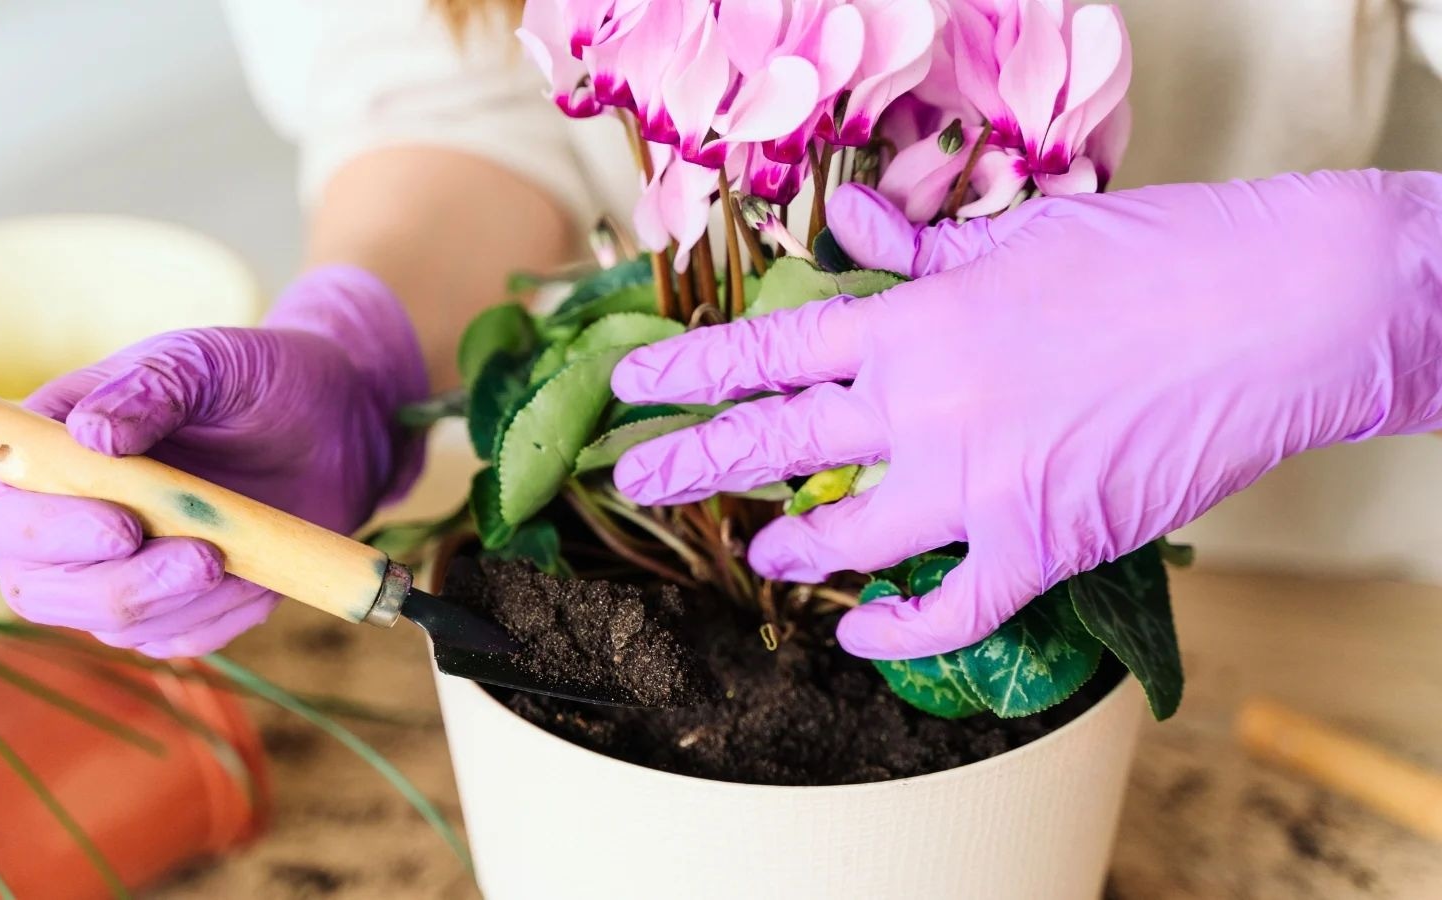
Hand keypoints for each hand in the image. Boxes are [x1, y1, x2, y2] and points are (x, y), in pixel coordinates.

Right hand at [0, 265, 426, 656]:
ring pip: (112, 624)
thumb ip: (154, 386)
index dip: (41, 530)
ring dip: (180, 602)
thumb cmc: (260, 379)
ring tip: (245, 555)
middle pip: (36, 587)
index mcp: (53, 445)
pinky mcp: (175, 603)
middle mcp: (70, 514)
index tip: (121, 525)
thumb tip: (91, 435)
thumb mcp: (212, 360)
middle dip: (119, 586)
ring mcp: (120, 566)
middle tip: (205, 558)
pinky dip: (222, 617)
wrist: (337, 423)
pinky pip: (178, 640)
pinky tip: (262, 576)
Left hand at [611, 171, 1441, 658]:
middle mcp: (929, 404)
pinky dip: (895, 630)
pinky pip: (949, 609)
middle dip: (694, 461)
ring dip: (794, 541)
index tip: (632, 386)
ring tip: (763, 548)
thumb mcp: (1020, 236)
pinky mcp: (1041, 542)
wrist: (1279, 307)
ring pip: (849, 530)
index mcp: (917, 321)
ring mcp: (980, 481)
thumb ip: (918, 247)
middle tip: (634, 475)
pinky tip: (858, 631)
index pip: (771, 348)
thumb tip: (848, 227)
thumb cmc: (1156, 255)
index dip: (690, 369)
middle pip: (778, 440)